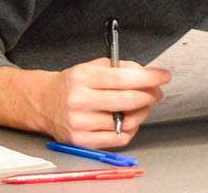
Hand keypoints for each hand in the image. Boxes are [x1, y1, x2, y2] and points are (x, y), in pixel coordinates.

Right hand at [0, 58, 170, 147]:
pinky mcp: (82, 141)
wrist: (44, 103)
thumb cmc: (71, 84)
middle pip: (128, 100)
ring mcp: (80, 123)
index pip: (124, 78)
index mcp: (83, 77)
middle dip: (150, 95)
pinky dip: (130, 128)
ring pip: (126, 121)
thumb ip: (118, 67)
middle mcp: (80, 101)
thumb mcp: (90, 67)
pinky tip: (128, 119)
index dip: (149, 77)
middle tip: (156, 91)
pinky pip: (118, 138)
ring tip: (142, 105)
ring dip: (142, 112)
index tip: (163, 76)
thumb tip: (145, 73)